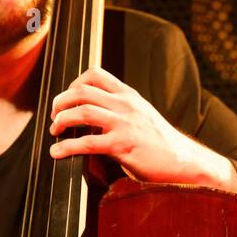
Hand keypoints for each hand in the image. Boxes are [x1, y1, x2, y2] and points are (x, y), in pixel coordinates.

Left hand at [48, 65, 236, 190]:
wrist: (183, 161)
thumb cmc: (160, 143)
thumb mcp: (142, 116)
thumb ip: (121, 110)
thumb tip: (93, 113)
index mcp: (129, 96)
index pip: (95, 75)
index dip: (73, 84)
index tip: (65, 99)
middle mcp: (125, 105)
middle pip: (81, 91)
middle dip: (60, 102)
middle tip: (54, 116)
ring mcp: (124, 124)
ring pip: (81, 112)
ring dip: (61, 120)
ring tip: (54, 130)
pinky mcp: (123, 145)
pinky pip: (87, 142)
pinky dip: (67, 146)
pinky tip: (57, 152)